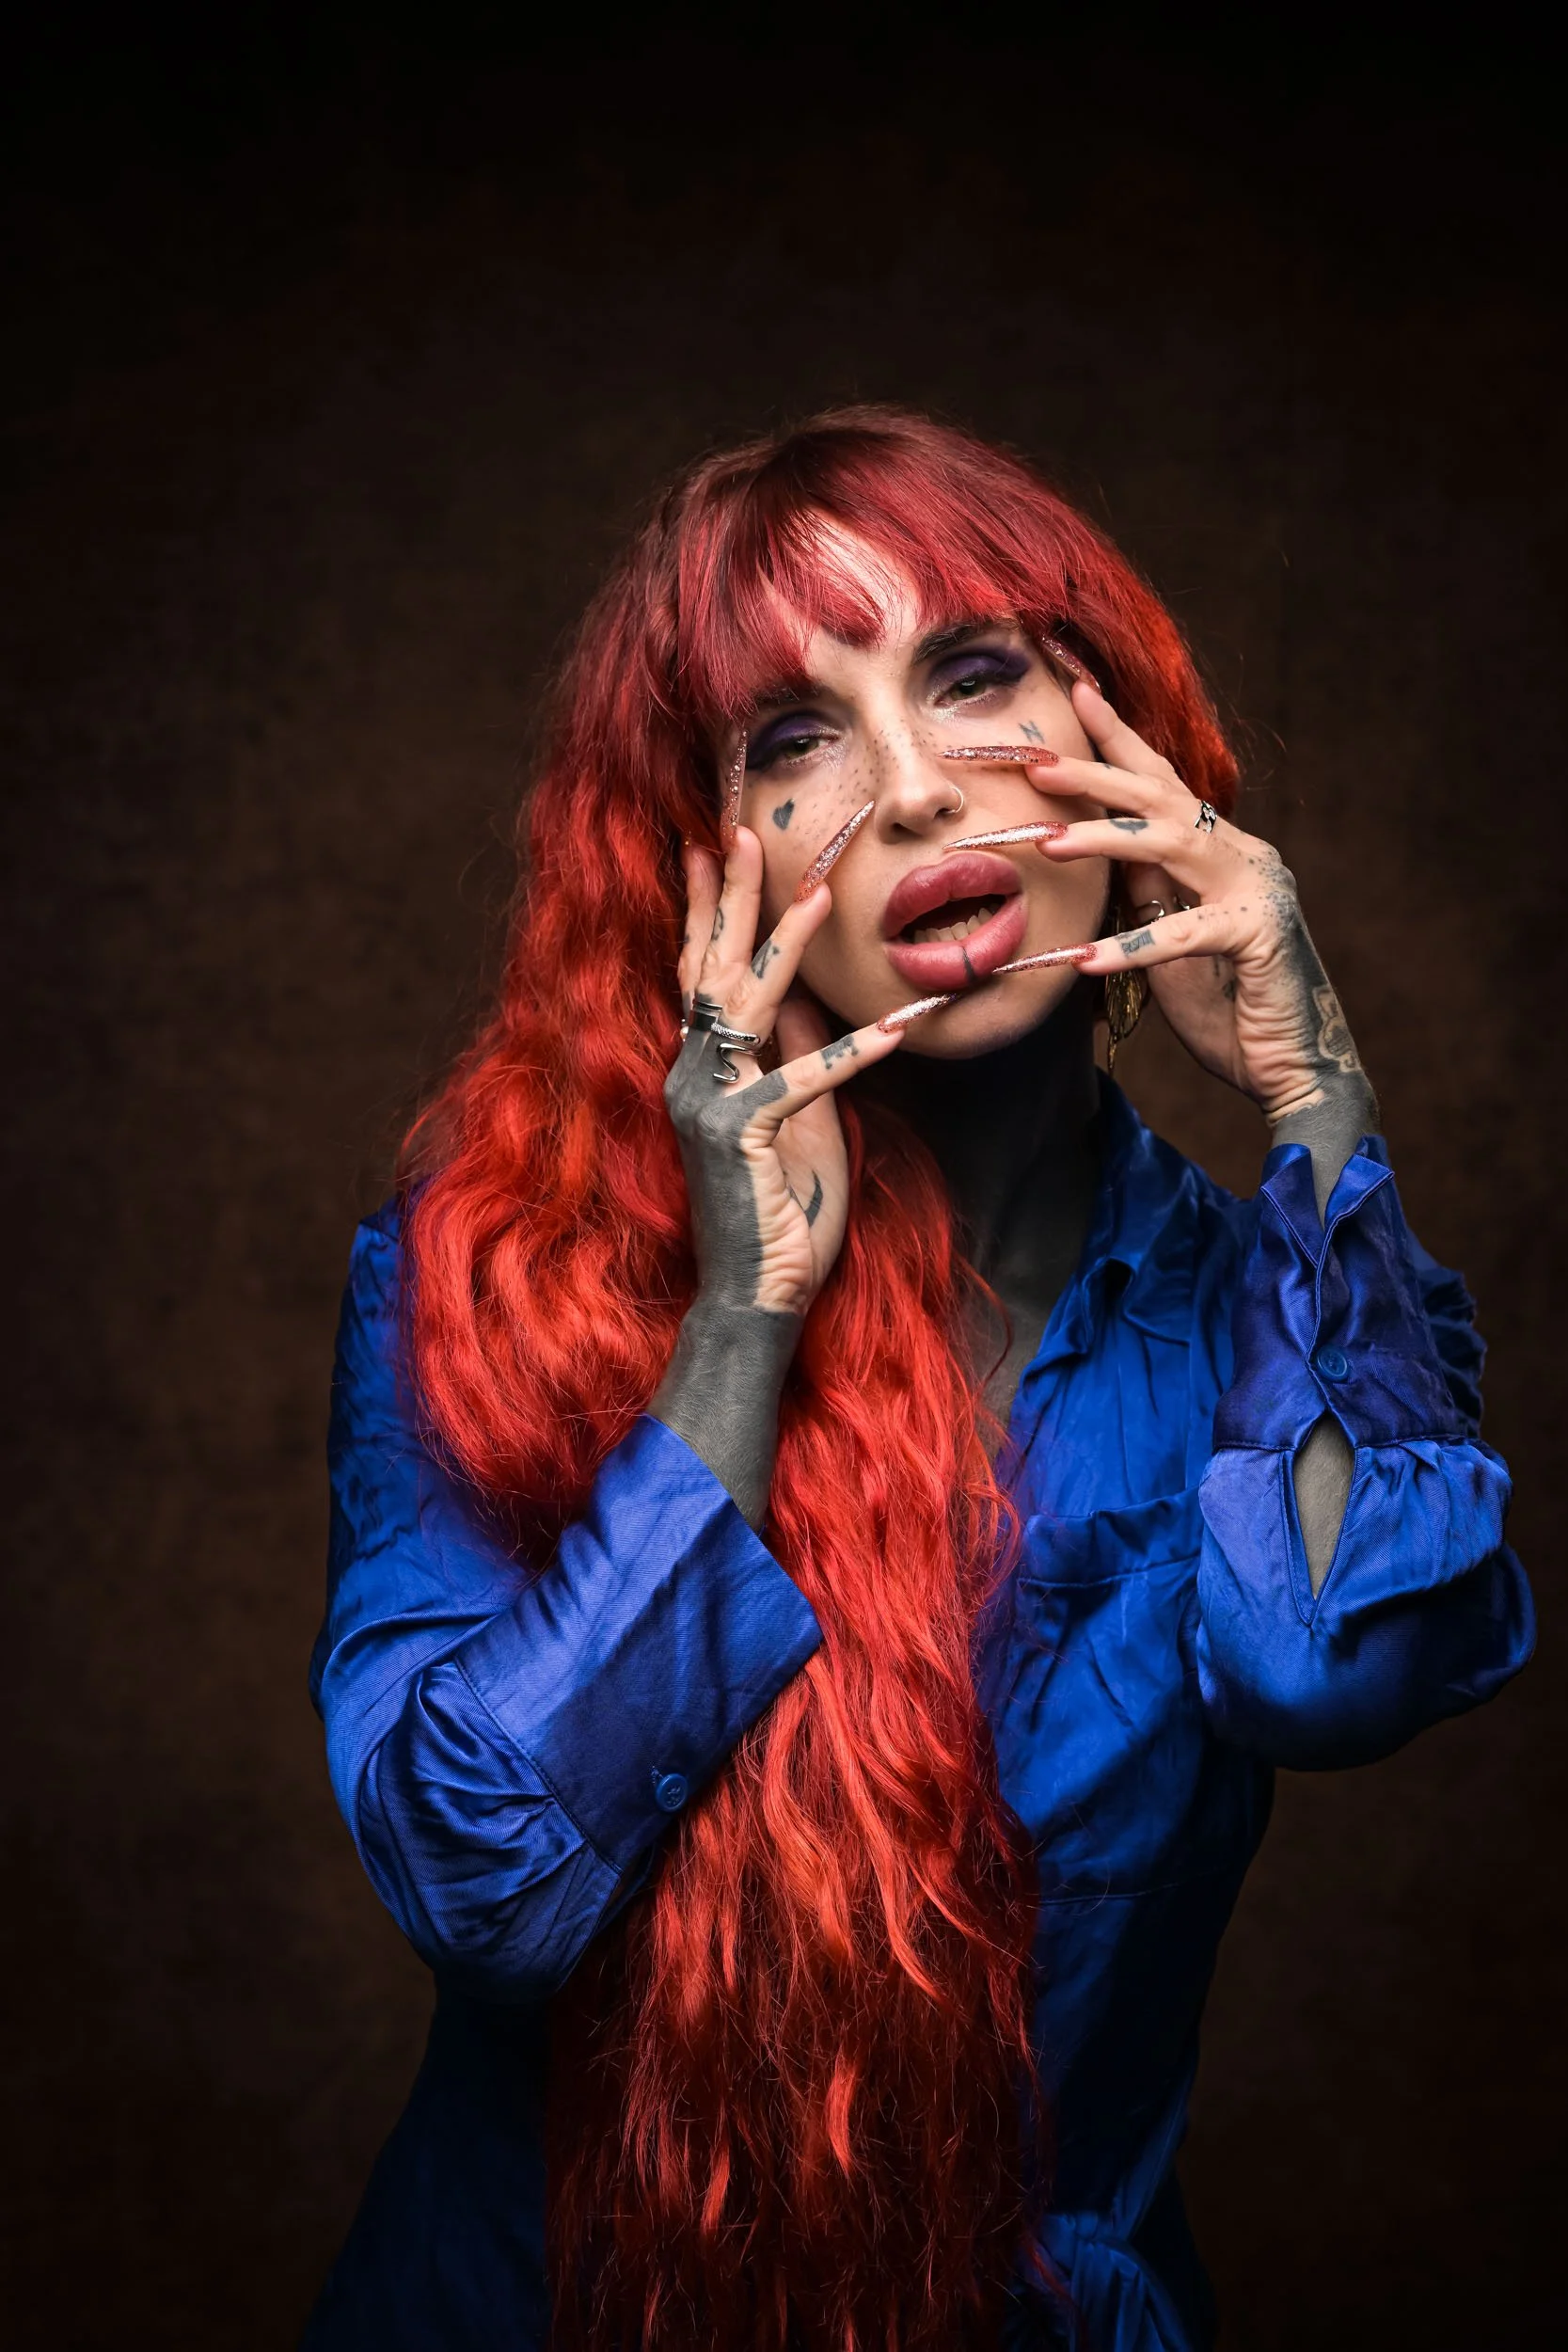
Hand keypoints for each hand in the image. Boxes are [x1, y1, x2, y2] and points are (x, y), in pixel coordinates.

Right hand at [670, 827, 905, 1316]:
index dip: (703, 910)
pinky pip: (801, 1082)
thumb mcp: (801, 1118)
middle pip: (710, 969)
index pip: (698, 973)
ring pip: (747, 1007)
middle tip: (739, 832)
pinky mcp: (742, 1138)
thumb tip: (809, 998)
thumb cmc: (780, 1210)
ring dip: (787, 947)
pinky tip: (897, 1027)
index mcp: (700, 1070)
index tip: (705, 848)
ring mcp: (710, 1105)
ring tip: (821, 895)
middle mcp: (693, 1077)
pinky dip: (850, 1054)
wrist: (757, 1293)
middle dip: (728, 897)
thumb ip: (797, 1056)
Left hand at [1023, 682, 1374, 1123]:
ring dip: (1105, 840)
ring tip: (1047, 843)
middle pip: (1161, 798)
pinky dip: (1135, 946)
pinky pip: (1188, 935)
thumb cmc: (1229, 1007)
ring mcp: (1257, 890)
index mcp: (1219, 850)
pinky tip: (1084, 959)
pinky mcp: (1261, 937)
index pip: (1161, 782)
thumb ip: (1144, 893)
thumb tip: (1096, 847)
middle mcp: (1243, 855)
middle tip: (1036, 761)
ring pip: (1173, 844)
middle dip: (1096, 774)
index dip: (1118, 739)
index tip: (1076, 693)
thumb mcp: (1168, 940)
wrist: (1295, 1068)